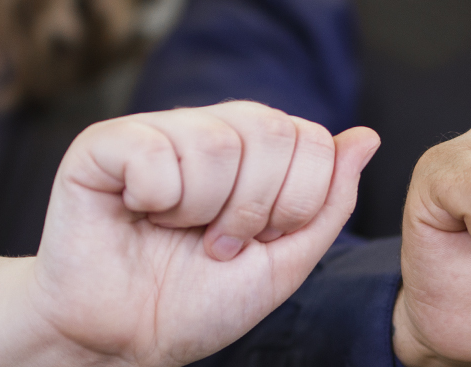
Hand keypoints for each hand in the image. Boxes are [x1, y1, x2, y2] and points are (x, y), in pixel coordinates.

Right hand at [27, 101, 378, 365]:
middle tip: (218, 244)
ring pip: (216, 143)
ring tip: (177, 233)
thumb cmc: (199, 301)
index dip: (295, 202)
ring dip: (203, 210)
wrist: (123, 341)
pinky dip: (155, 198)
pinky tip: (139, 214)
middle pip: (272, 131)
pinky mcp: (103, 145)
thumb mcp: (285, 260)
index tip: (258, 241)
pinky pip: (154, 150)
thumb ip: (329, 201)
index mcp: (256, 151)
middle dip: (255, 209)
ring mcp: (158, 132)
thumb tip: (366, 138)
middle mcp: (210, 130)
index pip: (311, 139)